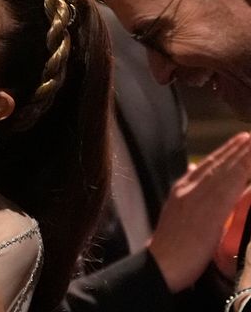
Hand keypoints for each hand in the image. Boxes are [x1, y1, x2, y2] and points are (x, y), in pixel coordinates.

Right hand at [149, 132, 250, 291]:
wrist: (161, 265)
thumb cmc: (172, 247)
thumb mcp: (179, 215)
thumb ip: (192, 198)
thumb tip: (200, 178)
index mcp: (182, 190)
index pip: (207, 166)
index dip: (225, 153)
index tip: (241, 141)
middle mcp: (188, 189)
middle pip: (217, 165)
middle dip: (236, 150)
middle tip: (249, 135)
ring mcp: (197, 199)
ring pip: (224, 173)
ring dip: (241, 156)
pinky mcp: (207, 212)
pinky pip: (228, 188)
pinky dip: (240, 173)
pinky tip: (249, 164)